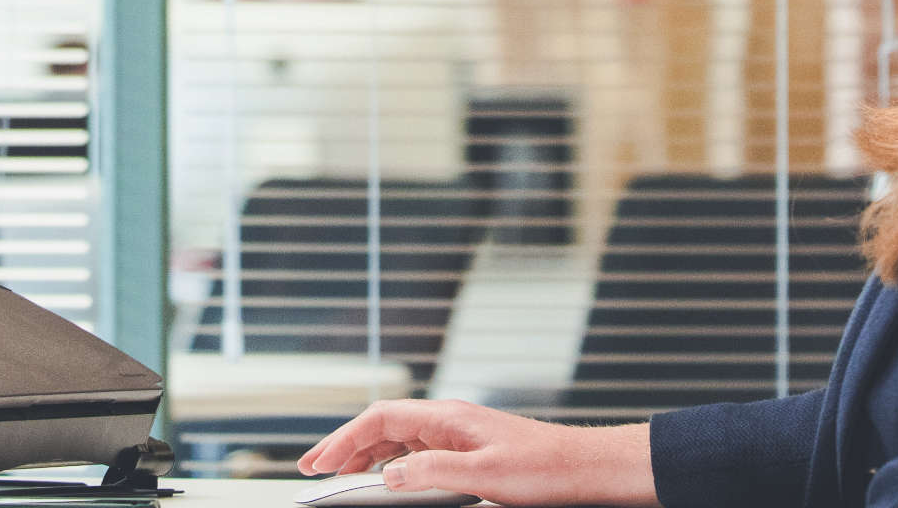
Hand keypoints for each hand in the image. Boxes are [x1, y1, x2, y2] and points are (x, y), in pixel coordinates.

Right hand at [298, 399, 655, 507]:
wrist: (584, 468)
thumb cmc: (543, 468)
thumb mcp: (485, 475)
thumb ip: (433, 471)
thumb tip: (389, 474)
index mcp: (448, 417)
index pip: (381, 419)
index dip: (345, 439)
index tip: (320, 463)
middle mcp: (448, 420)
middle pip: (383, 427)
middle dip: (345, 446)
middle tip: (313, 469)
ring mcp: (457, 435)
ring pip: (398, 440)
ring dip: (366, 456)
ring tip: (339, 477)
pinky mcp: (468, 451)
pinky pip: (417, 453)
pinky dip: (391, 464)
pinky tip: (384, 480)